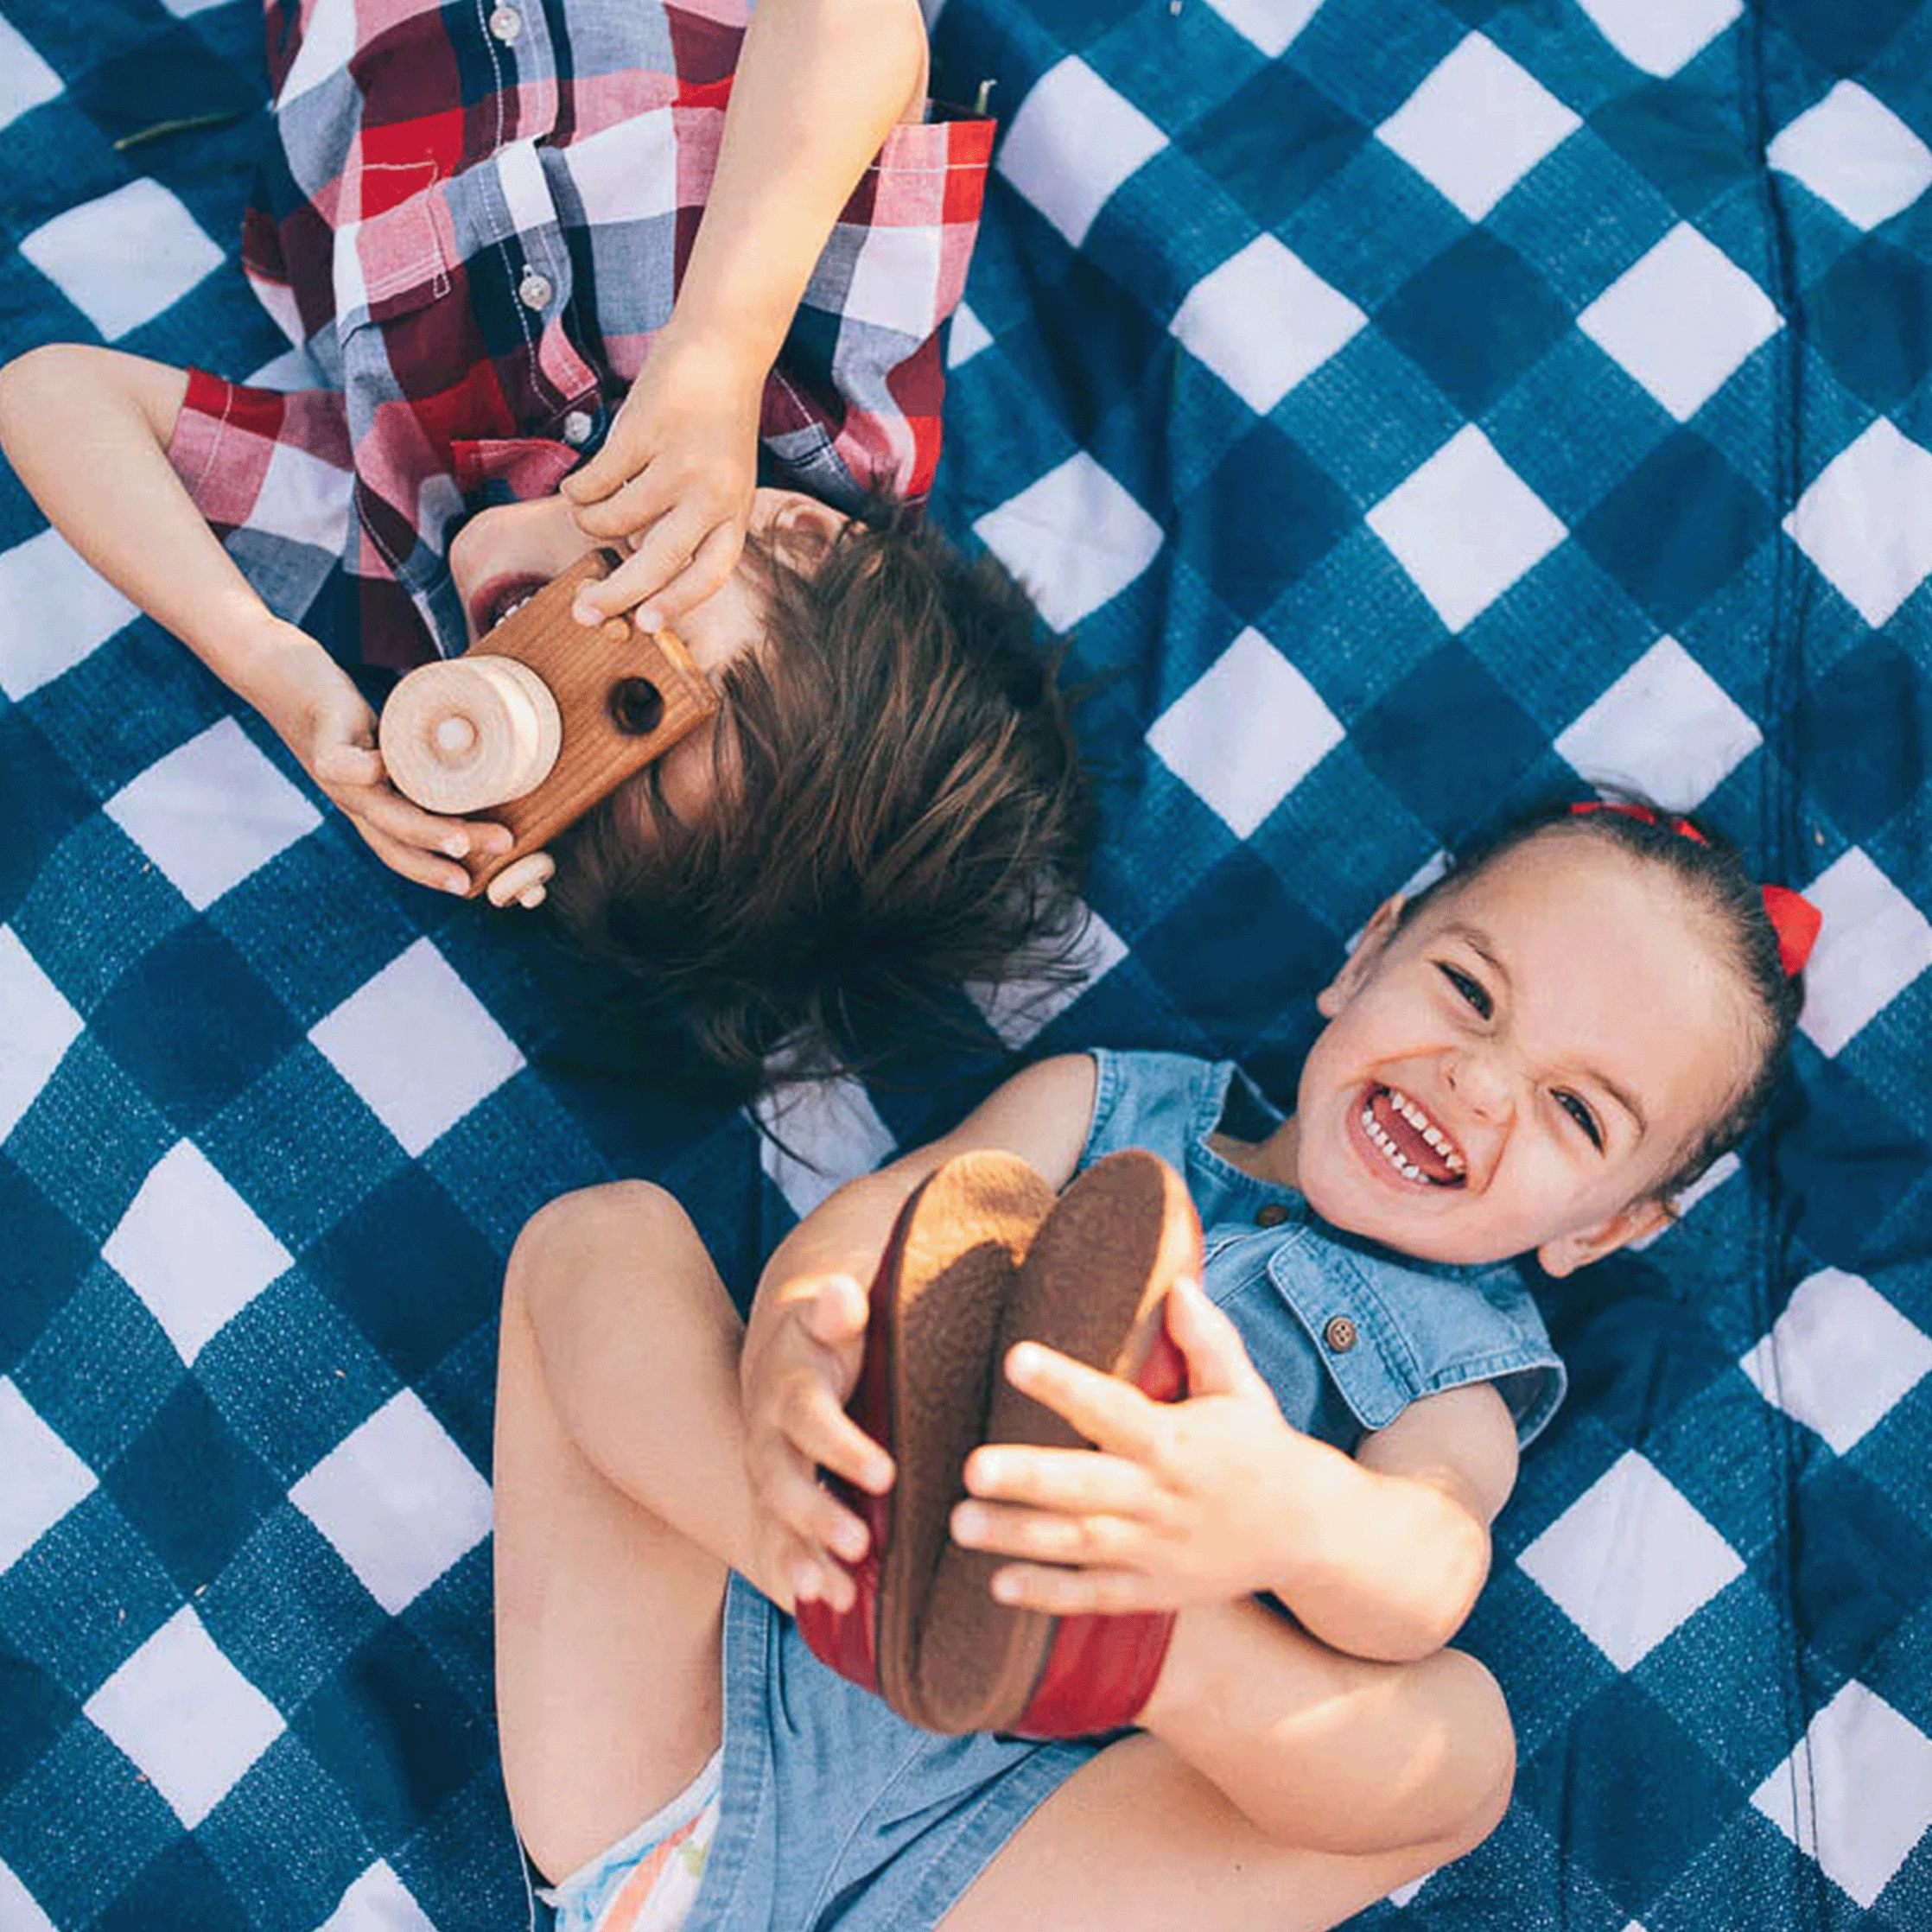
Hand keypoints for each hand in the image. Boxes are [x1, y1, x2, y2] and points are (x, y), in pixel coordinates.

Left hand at [250, 629, 512, 893]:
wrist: (273, 674)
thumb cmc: (338, 707)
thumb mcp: (382, 740)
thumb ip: (415, 759)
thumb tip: (473, 760)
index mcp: (367, 804)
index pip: (399, 850)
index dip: (434, 871)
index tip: (475, 884)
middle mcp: (351, 799)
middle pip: (398, 839)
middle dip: (448, 855)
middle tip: (499, 852)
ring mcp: (335, 774)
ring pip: (380, 813)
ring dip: (423, 831)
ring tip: (464, 839)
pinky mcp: (323, 741)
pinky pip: (344, 765)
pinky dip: (368, 770)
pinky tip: (393, 766)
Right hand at [560, 327, 762, 633]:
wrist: (721, 349)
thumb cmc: (713, 426)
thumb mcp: (720, 482)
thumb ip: (688, 525)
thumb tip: (633, 574)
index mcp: (734, 512)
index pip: (710, 574)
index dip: (676, 602)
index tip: (645, 624)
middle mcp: (713, 492)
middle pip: (660, 561)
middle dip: (616, 594)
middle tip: (582, 612)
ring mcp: (680, 461)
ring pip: (615, 519)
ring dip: (589, 522)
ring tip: (586, 511)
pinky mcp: (645, 430)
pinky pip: (595, 481)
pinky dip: (577, 490)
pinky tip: (577, 486)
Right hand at [740, 1269, 893, 1614]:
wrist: (792, 1344)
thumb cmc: (835, 1328)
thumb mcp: (836, 1310)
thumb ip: (838, 1309)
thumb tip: (839, 1293)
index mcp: (788, 1384)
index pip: (807, 1415)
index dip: (841, 1445)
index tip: (884, 1473)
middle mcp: (768, 1433)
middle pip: (782, 1478)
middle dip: (815, 1514)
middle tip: (858, 1545)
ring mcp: (768, 1472)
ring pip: (774, 1519)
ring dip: (800, 1556)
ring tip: (836, 1594)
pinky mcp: (775, 1501)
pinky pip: (776, 1542)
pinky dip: (794, 1574)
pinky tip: (822, 1609)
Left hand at [950, 1277, 1309, 1615]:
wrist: (1311, 1532)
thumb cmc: (1262, 1449)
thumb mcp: (1242, 1391)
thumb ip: (1209, 1341)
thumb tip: (1178, 1285)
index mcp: (1176, 1441)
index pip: (1112, 1407)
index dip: (1064, 1384)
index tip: (1016, 1359)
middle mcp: (1160, 1497)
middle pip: (1086, 1488)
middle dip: (1028, 1479)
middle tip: (970, 1468)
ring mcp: (1155, 1550)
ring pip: (1079, 1545)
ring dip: (1018, 1537)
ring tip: (960, 1523)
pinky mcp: (1154, 1590)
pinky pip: (1096, 1596)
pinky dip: (1049, 1594)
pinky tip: (999, 1584)